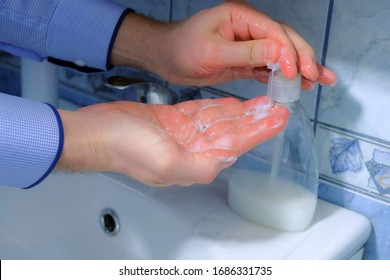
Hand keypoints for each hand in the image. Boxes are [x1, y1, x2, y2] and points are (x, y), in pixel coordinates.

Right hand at [57, 97, 287, 185]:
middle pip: (233, 132)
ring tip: (262, 103)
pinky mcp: (173, 120)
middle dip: (256, 120)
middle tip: (277, 107)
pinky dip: (219, 107)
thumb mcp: (167, 163)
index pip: (237, 145)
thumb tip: (228, 159)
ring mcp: (183, 134)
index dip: (259, 131)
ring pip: (220, 121)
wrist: (98, 132)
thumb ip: (201, 165)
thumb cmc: (125, 149)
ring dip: (242, 112)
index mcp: (194, 162)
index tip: (278, 119)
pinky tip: (233, 104)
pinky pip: (203, 113)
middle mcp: (192, 150)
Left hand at [111, 1, 335, 87]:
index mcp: (241, 16)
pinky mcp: (244, 61)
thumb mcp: (212, 50)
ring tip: (320, 80)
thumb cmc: (182, 48)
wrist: (166, 58)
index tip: (297, 72)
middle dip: (303, 58)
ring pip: (280, 55)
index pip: (274, 32)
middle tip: (318, 76)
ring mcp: (248, 45)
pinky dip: (282, 77)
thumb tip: (279, 52)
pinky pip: (267, 68)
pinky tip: (297, 84)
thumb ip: (245, 52)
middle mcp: (248, 28)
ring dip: (299, 68)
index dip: (289, 52)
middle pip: (284, 41)